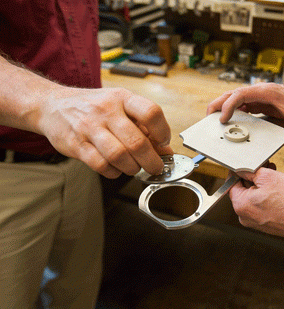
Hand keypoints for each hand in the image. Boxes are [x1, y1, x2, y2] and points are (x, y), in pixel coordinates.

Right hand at [38, 87, 172, 177]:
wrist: (53, 105)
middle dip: (151, 161)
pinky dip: (114, 172)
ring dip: (133, 168)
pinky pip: (101, 165)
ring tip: (135, 168)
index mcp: (122, 98)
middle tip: (155, 167)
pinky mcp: (76, 144)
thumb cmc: (94, 107)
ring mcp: (90, 127)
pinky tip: (116, 168)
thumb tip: (166, 151)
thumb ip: (144, 127)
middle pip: (137, 141)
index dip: (163, 132)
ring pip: (119, 155)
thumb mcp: (120, 106)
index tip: (164, 143)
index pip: (151, 112)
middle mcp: (106, 110)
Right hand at [207, 83, 283, 151]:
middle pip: (231, 94)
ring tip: (211, 121)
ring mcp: (255, 96)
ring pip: (232, 98)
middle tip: (208, 118)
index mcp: (265, 92)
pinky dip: (230, 112)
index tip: (223, 118)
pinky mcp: (256, 102)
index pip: (240, 94)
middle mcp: (257, 92)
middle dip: (217, 104)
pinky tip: (226, 122)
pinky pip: (238, 105)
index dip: (229, 105)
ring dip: (221, 107)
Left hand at [230, 167, 283, 239]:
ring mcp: (254, 222)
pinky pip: (261, 206)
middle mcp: (244, 216)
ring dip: (262, 185)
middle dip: (254, 177)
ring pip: (253, 198)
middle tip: (267, 167)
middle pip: (243, 190)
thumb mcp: (268, 177)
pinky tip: (278, 190)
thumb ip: (250, 171)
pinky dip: (267, 196)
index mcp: (240, 205)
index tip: (249, 164)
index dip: (240, 170)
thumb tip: (241, 168)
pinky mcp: (265, 224)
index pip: (231, 183)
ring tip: (275, 177)